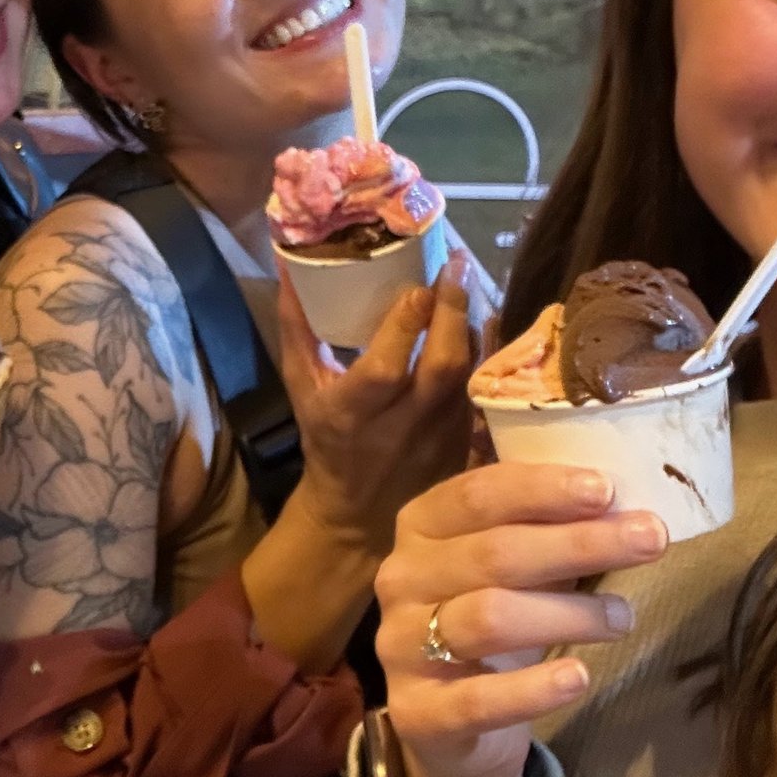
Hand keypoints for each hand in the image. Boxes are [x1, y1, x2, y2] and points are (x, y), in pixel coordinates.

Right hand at [277, 253, 473, 549]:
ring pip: (468, 374)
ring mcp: (440, 438)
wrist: (359, 511)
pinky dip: (487, 351)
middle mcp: (400, 427)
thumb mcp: (301, 385)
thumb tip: (289, 265)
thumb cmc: (327, 438)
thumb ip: (297, 327)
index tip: (417, 286)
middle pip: (440, 368)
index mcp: (350, 414)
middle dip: (452, 312)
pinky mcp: (466, 443)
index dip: (404, 328)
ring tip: (467, 280)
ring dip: (473, 324)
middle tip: (456, 265)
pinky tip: (485, 319)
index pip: (384, 370)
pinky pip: (483, 389)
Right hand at [374, 461, 662, 776]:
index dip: (541, 489)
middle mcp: (402, 579)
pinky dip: (532, 689)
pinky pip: (477, 700)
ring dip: (566, 614)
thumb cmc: (489, 620)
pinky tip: (578, 677)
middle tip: (650, 540)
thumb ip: (547, 533)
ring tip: (622, 617)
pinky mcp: (418, 712)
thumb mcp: (509, 568)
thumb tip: (623, 507)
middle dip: (577, 543)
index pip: (477, 495)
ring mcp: (402, 646)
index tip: (606, 490)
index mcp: (421, 528)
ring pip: (487, 618)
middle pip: (491, 553)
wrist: (446, 724)